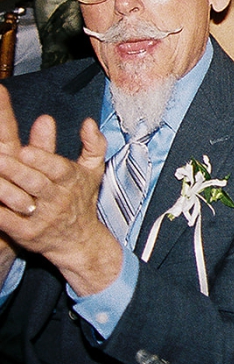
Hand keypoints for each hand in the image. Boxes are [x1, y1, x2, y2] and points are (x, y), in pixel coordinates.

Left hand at [0, 91, 119, 297]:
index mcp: (72, 180)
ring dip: (5, 192)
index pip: (58, 168)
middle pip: (36, 184)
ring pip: (22, 203)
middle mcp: (58, 199)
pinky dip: (0, 214)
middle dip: (17, 171)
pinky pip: (10, 223)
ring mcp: (42, 219)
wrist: (80, 241)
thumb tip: (88, 122)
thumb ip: (94, 143)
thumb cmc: (82, 199)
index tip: (25, 150)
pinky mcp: (27, 235)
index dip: (42, 160)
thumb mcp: (94, 170)